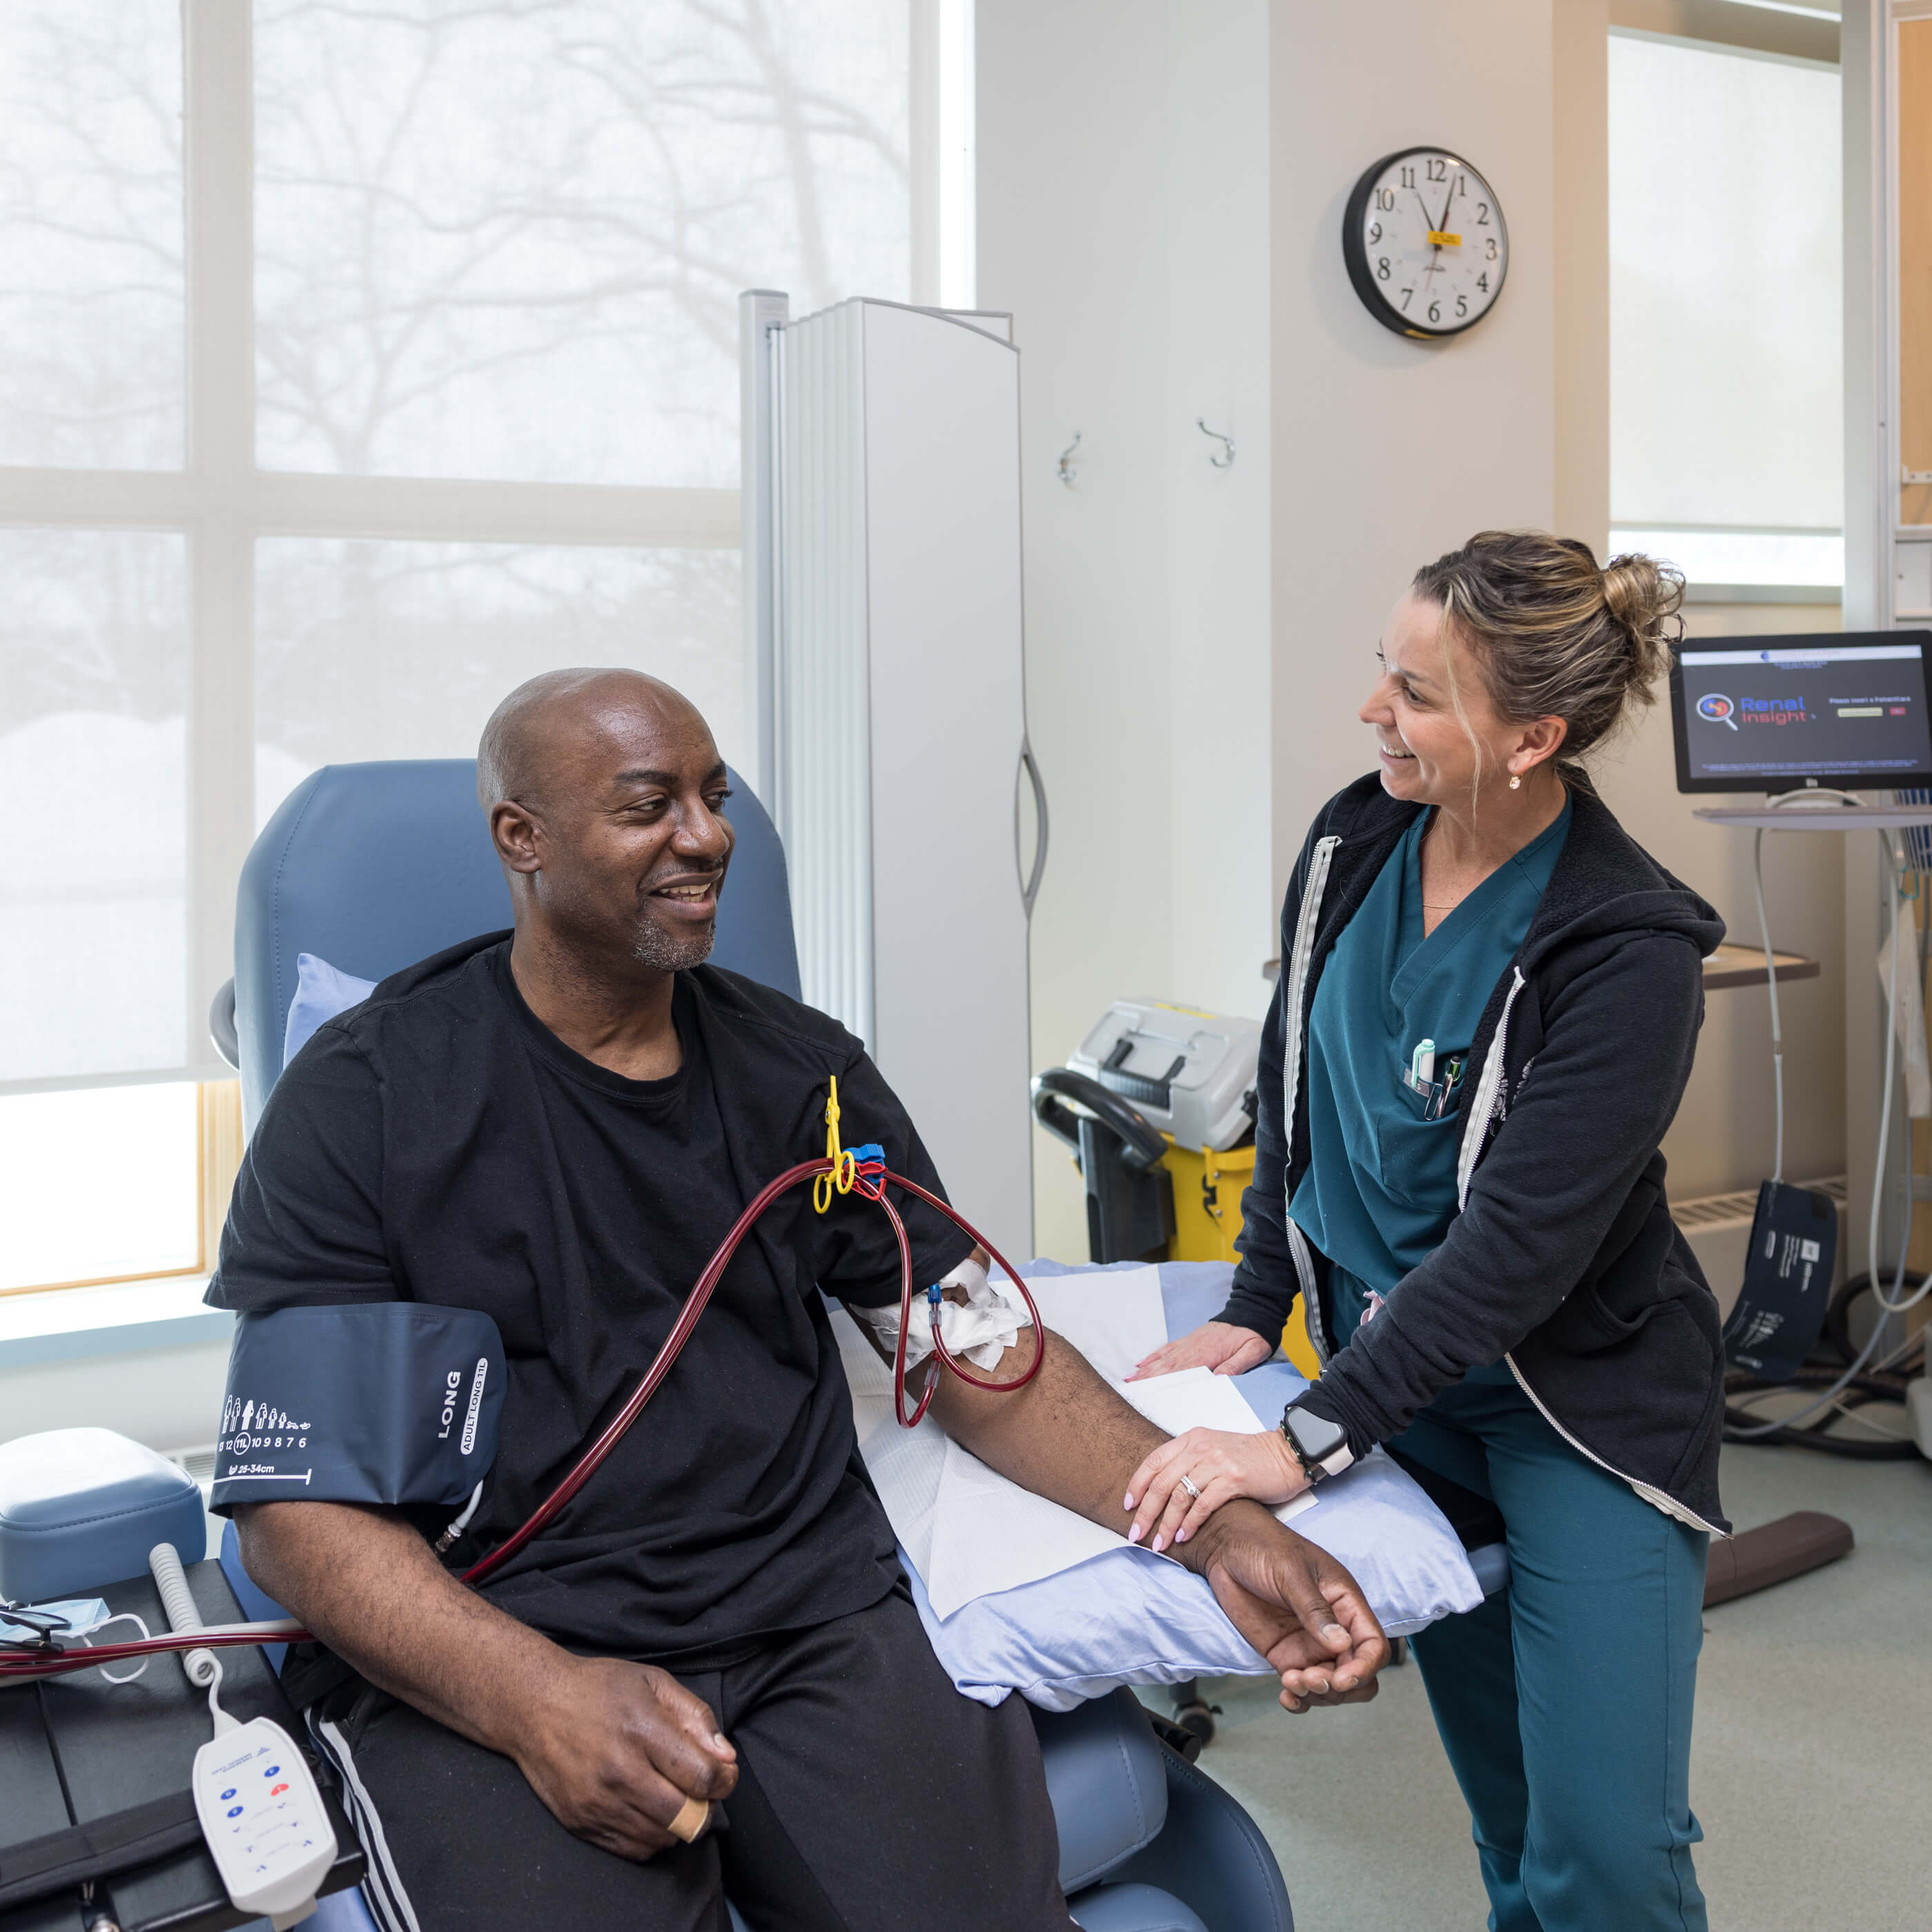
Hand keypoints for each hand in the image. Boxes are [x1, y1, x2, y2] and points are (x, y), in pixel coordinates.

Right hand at [514, 1656, 738, 1858]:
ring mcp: (598, 1803)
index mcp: (642, 1731)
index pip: (702, 1777)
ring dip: (678, 1824)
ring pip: (661, 1839)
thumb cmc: (600, 1688)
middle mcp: (620, 1773)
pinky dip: (650, 1837)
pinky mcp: (581, 1824)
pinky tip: (648, 1810)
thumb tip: (726, 1758)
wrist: (534, 1705)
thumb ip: (696, 1717)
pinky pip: (632, 1850)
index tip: (725, 1774)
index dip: (725, 1781)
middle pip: (685, 1817)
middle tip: (702, 1791)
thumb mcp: (654, 1683)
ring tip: (673, 1797)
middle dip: (706, 1807)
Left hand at [1123, 1425, 1306, 1550]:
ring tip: (1159, 1544)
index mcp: (1191, 1439)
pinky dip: (1190, 1524)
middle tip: (1136, 1534)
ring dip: (1166, 1524)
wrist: (1286, 1453)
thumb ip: (1189, 1463)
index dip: (1136, 1485)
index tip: (1127, 1506)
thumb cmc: (1249, 1457)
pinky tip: (1183, 1537)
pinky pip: (1203, 1505)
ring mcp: (1216, 1462)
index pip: (1153, 1461)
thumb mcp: (1213, 1450)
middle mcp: (1200, 1448)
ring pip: (1180, 1496)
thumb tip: (1162, 1492)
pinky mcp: (1234, 1479)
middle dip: (1146, 1511)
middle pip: (1161, 1482)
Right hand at [1127, 1320, 1273, 1381]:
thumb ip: (1236, 1365)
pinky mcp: (1189, 1340)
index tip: (1145, 1390)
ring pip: (1163, 1359)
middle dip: (1146, 1378)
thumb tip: (1218, 1379)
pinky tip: (1142, 1363)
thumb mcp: (1252, 1351)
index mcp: (1208, 1354)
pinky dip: (1153, 1356)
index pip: (1181, 1371)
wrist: (1252, 1312)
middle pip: (1166, 1366)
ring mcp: (1189, 1343)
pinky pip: (1167, 1348)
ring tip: (1128, 1379)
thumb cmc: (1253, 1336)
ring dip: (1145, 1370)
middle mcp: (1194, 1348)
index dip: (1162, 1382)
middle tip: (1127, 1388)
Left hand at [1190, 1502, 1388, 1711]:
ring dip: (1319, 1695)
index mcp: (1346, 1603)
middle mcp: (1334, 1629)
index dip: (1365, 1668)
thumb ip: (1314, 1609)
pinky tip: (1286, 1697)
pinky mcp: (1287, 1655)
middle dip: (1340, 1687)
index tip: (1341, 1679)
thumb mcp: (1291, 1573)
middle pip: (1358, 1674)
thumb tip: (1342, 1644)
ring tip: (1291, 1682)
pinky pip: (1304, 1688)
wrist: (1226, 1548)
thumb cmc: (1264, 1547)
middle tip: (1310, 1679)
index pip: (1373, 1645)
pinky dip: (1300, 1700)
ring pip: (1333, 1687)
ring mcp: (1310, 1645)